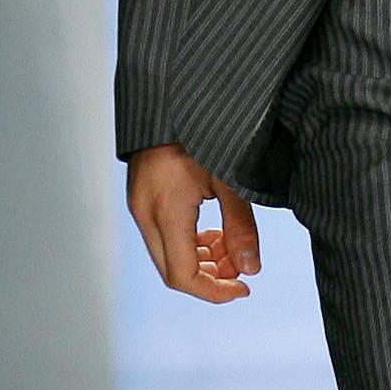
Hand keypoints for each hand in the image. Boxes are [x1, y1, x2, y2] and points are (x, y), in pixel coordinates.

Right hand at [125, 144, 261, 304]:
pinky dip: (189, 244)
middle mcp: (145, 214)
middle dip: (210, 278)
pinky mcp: (142, 199)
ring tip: (231, 247)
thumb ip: (241, 226)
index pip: (184, 276)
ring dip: (200, 261)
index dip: (215, 292)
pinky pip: (163, 237)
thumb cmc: (204, 133)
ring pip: (167, 256)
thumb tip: (251, 269)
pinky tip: (212, 232)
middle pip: (173, 272)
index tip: (244, 288)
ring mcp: (140, 207)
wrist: (171, 97)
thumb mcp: (230, 179)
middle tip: (241, 268)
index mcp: (166, 212)